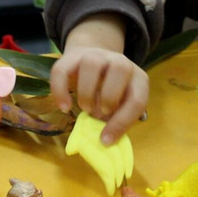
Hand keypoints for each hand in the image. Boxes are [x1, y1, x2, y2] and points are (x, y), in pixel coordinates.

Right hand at [49, 14, 148, 146]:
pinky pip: (62, 70)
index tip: (106, 140)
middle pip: (120, 68)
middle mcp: (119, 62)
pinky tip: (64, 107)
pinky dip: (60, 90)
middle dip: (109, 96)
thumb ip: (115, 120)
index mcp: (137, 78)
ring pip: (92, 63)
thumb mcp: (120, 105)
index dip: (122, 123)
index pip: (137, 99)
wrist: (94, 60)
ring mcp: (96, 56)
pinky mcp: (72, 57)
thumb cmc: (110, 92)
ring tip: (85, 109)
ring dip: (87, 91)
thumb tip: (104, 140)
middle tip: (99, 114)